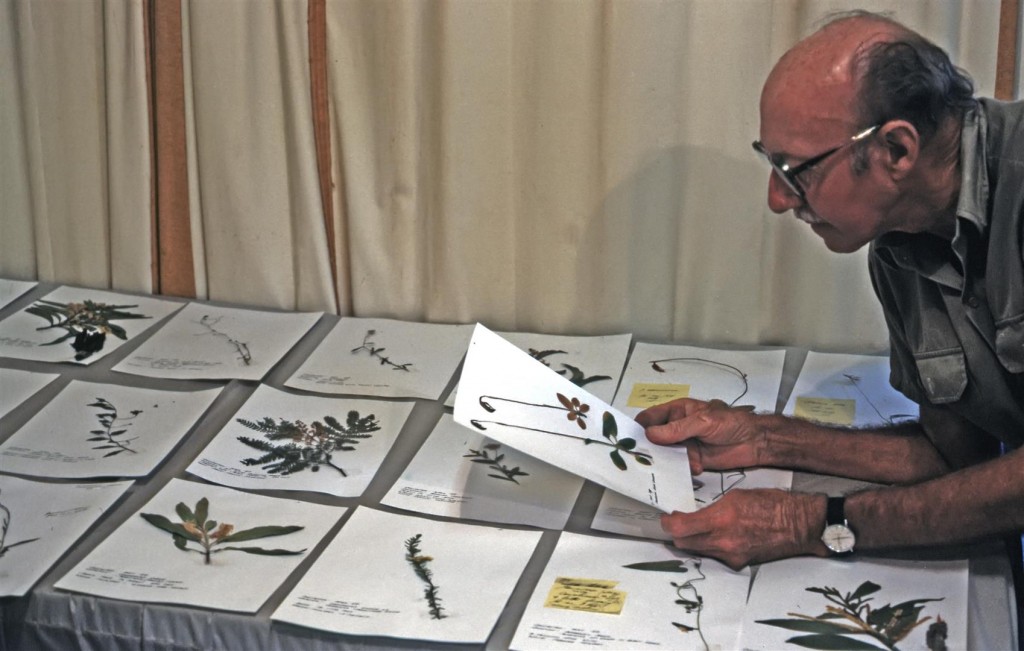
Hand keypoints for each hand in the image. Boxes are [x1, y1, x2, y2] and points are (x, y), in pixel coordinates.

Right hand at [636, 398, 768, 473]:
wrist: (755, 442)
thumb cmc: (731, 423)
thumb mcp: (703, 421)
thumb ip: (677, 429)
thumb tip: (650, 434)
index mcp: (677, 411)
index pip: (650, 417)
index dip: (639, 427)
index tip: (629, 440)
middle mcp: (676, 428)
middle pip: (654, 439)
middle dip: (650, 448)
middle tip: (645, 458)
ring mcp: (684, 445)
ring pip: (666, 455)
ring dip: (670, 461)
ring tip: (677, 463)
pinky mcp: (693, 461)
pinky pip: (680, 466)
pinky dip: (684, 469)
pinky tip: (696, 467)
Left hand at [660, 489, 826, 569]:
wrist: (799, 525)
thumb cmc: (770, 503)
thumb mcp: (736, 497)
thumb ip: (712, 509)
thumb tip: (695, 515)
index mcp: (721, 519)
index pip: (680, 529)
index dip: (667, 524)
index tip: (666, 518)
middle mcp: (722, 541)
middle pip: (683, 544)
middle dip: (677, 534)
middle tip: (678, 523)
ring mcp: (731, 555)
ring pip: (698, 551)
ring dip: (693, 541)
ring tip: (698, 528)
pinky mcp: (739, 563)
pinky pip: (716, 556)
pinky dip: (712, 547)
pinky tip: (720, 537)